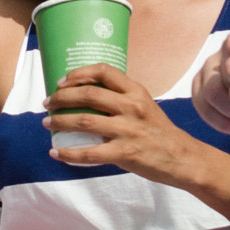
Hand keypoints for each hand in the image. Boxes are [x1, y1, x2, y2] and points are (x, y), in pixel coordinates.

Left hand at [45, 65, 204, 186]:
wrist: (181, 158)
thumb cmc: (158, 131)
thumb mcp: (144, 105)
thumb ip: (121, 98)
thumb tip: (86, 95)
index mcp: (136, 91)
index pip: (104, 71)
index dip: (79, 73)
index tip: (62, 81)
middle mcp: (131, 107)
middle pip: (88, 95)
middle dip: (62, 97)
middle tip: (48, 103)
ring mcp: (128, 130)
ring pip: (84, 121)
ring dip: (60, 121)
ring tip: (47, 123)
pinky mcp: (125, 153)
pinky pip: (89, 153)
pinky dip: (68, 153)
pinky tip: (55, 152)